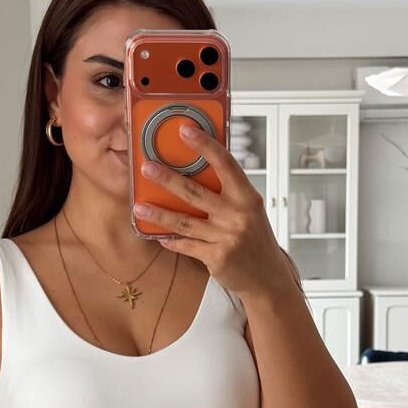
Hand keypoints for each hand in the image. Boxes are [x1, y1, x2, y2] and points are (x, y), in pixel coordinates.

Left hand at [133, 123, 291, 299]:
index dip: (205, 145)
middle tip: (147, 167)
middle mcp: (238, 215)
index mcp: (247, 197)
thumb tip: (198, 168)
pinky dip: (170, 240)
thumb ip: (228, 192)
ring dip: (159, 213)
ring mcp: (227, 237)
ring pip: (184, 222)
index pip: (225, 164)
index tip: (186, 130)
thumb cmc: (255, 239)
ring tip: (139, 206)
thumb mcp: (249, 210)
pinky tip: (157, 234)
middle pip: (196, 192)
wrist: (267, 278)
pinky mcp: (217, 257)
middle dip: (168, 179)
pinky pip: (186, 245)